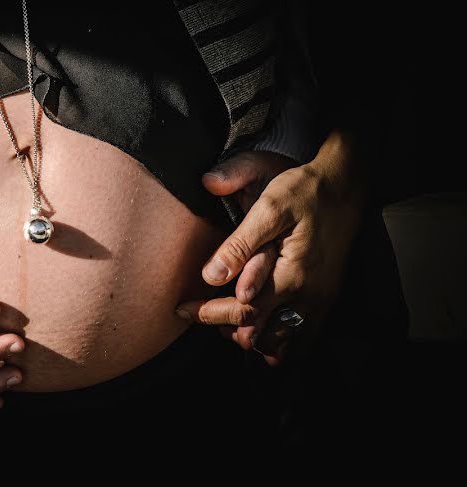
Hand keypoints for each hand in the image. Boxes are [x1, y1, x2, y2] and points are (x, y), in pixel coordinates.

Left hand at [177, 132, 362, 364]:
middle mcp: (309, 297)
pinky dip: (280, 342)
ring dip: (253, 338)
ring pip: (283, 344)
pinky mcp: (327, 297)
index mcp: (292, 277)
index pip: (244, 313)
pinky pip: (305, 338)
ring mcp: (321, 300)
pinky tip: (261, 333)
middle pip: (259, 335)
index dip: (209, 314)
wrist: (347, 186)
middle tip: (200, 314)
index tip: (183, 309)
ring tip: (226, 323)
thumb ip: (239, 244)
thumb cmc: (305, 191)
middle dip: (226, 328)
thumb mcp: (269, 208)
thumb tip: (210, 276)